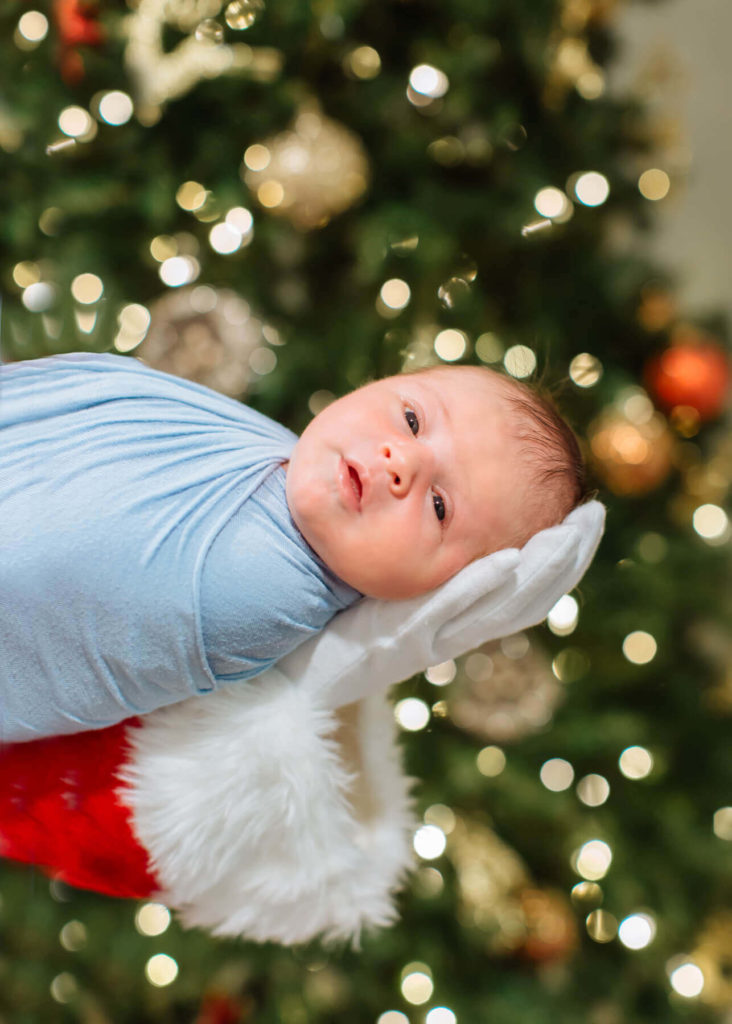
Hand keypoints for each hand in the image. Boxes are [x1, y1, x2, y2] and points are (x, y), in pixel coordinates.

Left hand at [276, 500, 605, 707]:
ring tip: (565, 535)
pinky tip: (503, 561)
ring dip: (535, 572)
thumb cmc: (340, 615)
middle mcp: (451, 629)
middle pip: (523, 598)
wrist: (293, 668)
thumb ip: (417, 541)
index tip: (588, 514)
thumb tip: (434, 479)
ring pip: (494, 608)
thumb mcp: (388, 572)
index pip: (523, 585)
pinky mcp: (395, 645)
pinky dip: (477, 589)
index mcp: (455, 613)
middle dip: (562, 558)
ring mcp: (426, 639)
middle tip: (591, 517)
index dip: (561, 554)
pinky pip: (442, 614)